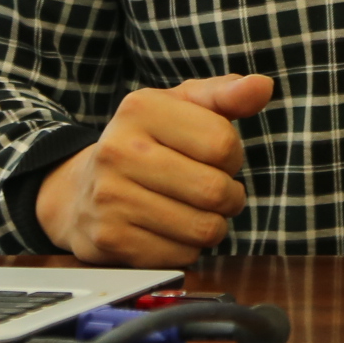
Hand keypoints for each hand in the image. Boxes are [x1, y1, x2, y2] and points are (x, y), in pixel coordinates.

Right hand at [33, 74, 274, 265]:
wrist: (81, 192)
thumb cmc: (147, 144)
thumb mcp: (181, 107)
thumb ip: (226, 94)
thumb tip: (263, 86)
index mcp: (140, 108)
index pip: (223, 142)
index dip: (232, 155)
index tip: (217, 157)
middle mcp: (118, 150)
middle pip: (214, 190)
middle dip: (229, 196)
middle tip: (215, 192)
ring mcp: (110, 197)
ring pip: (202, 228)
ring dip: (213, 225)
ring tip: (196, 211)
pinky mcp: (110, 239)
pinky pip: (181, 256)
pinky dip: (188, 248)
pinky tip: (171, 231)